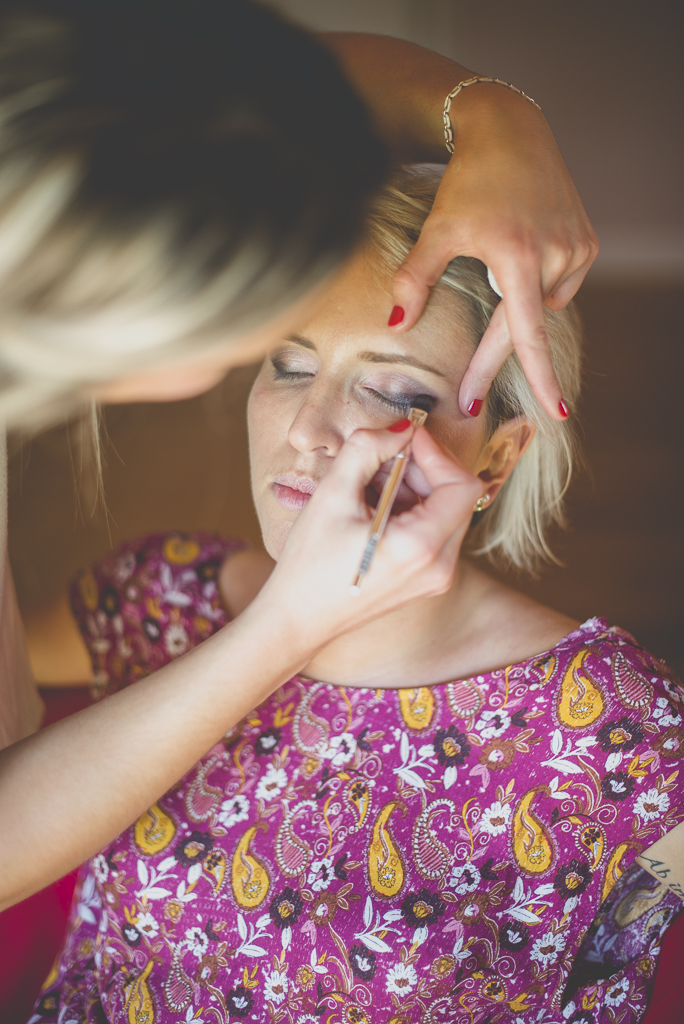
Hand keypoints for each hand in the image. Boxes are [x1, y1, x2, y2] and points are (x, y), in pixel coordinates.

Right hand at [253, 422, 483, 650]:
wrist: (298, 619)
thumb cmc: (309, 564)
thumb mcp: (332, 495)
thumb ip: (367, 449)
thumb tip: (400, 428)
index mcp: (422, 548)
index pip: (462, 484)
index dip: (436, 453)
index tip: (405, 439)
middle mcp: (440, 567)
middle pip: (457, 497)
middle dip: (423, 468)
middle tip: (382, 457)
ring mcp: (435, 577)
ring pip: (445, 511)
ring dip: (415, 487)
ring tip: (369, 483)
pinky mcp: (425, 579)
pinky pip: (433, 531)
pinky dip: (410, 508)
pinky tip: (372, 506)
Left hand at [390, 85, 597, 419]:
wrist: (509, 130)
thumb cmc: (468, 180)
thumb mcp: (437, 229)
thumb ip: (415, 281)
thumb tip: (396, 327)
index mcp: (519, 256)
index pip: (529, 334)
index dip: (539, 378)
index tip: (554, 413)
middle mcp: (556, 254)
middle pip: (525, 327)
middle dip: (494, 362)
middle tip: (469, 396)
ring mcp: (576, 248)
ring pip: (541, 306)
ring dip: (516, 306)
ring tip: (497, 265)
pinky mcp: (586, 241)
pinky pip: (558, 285)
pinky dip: (536, 286)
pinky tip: (519, 256)